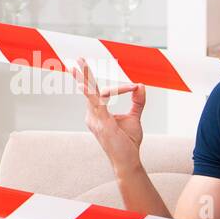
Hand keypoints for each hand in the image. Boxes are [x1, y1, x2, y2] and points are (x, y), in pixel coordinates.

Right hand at [72, 57, 145, 176]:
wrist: (128, 160)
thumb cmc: (128, 142)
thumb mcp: (134, 118)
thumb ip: (138, 102)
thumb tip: (141, 85)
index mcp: (98, 113)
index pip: (105, 92)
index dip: (121, 88)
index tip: (135, 87)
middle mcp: (92, 115)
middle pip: (88, 89)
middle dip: (84, 73)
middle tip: (78, 58)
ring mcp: (94, 119)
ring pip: (91, 93)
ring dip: (86, 78)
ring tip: (79, 64)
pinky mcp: (101, 123)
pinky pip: (96, 105)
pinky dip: (91, 94)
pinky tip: (84, 85)